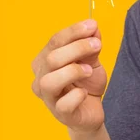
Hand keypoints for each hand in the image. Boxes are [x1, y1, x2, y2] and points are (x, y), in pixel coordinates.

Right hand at [31, 19, 106, 134]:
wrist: (91, 109)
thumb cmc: (86, 82)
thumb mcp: (91, 59)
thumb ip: (90, 43)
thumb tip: (92, 26)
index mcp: (45, 61)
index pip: (54, 41)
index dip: (73, 32)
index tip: (92, 26)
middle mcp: (41, 78)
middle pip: (52, 58)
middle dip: (77, 48)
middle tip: (97, 46)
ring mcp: (49, 97)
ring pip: (49, 81)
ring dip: (73, 71)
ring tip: (89, 70)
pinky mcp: (61, 114)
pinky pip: (64, 104)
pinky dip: (77, 95)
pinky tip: (85, 92)